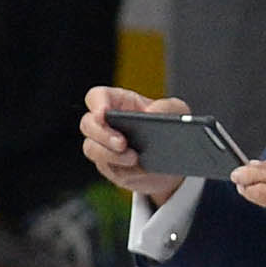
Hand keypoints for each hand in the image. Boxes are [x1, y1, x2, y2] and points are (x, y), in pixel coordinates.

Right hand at [83, 86, 188, 203]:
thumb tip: (152, 112)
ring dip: (110, 155)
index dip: (97, 104)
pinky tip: (140, 169)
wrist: (175, 159)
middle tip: (122, 143)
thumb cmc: (171, 127)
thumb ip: (168, 106)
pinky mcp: (108, 166)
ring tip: (134, 158)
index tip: (104, 114)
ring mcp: (103, 145)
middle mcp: (106, 123)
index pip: (97, 97)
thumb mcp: (177, 111)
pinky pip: (107, 169)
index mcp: (119, 103)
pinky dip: (123, 170)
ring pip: (91, 149)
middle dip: (102, 134)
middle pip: (88, 124)